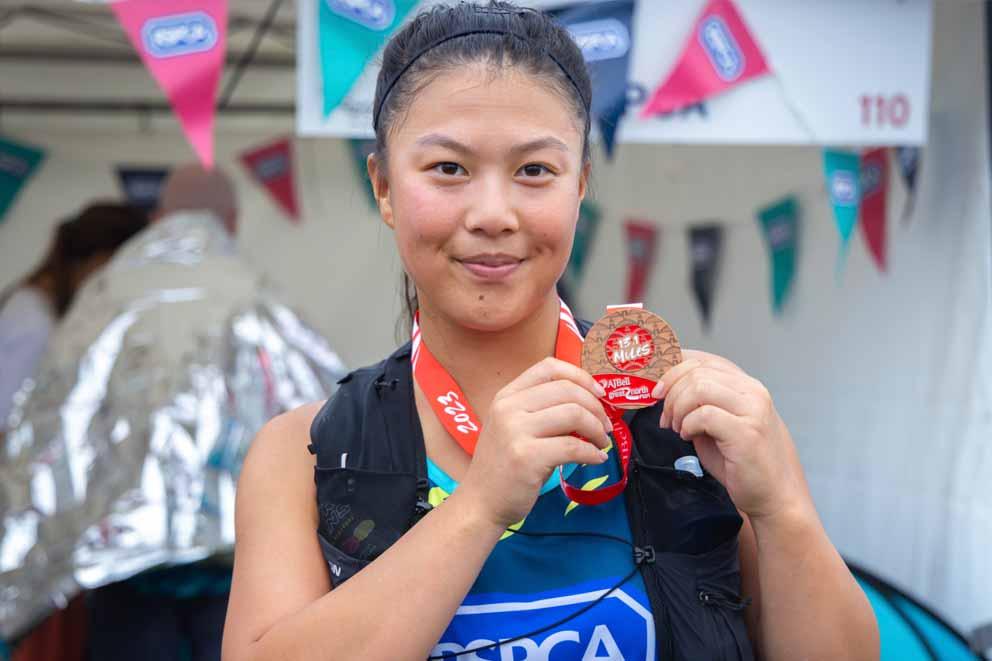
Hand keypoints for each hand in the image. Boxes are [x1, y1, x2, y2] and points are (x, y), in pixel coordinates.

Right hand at [460, 358, 613, 528]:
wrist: (480, 502)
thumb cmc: (504, 465)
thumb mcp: (513, 427)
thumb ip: (542, 410)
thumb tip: (589, 403)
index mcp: (507, 396)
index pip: (549, 367)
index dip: (581, 376)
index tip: (599, 394)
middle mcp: (508, 408)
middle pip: (568, 391)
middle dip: (596, 408)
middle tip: (605, 426)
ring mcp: (516, 432)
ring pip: (574, 415)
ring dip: (597, 430)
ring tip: (601, 443)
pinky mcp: (527, 458)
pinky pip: (573, 447)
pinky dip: (592, 453)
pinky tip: (595, 459)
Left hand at [653, 350, 812, 522]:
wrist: (775, 497)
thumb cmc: (744, 463)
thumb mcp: (719, 425)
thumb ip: (699, 405)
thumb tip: (665, 392)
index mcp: (746, 386)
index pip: (705, 359)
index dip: (674, 367)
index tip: (656, 385)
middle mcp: (752, 392)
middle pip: (697, 371)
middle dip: (671, 391)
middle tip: (664, 416)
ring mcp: (752, 410)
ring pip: (699, 387)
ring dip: (677, 407)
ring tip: (676, 427)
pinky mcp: (746, 432)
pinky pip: (704, 415)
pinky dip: (687, 424)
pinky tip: (688, 436)